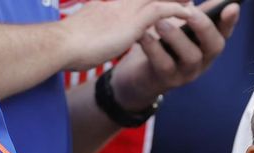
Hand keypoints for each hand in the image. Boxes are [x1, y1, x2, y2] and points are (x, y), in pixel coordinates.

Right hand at [57, 0, 192, 71]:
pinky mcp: (132, 23)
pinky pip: (160, 11)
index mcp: (110, 6)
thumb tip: (95, 31)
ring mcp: (126, 11)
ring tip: (192, 2)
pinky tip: (188, 13)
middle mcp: (120, 4)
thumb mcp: (87, 31)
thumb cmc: (69, 44)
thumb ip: (98, 27)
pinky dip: (176, 10)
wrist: (61, 46)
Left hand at [110, 0, 236, 108]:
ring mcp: (187, 72)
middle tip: (189, 11)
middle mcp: (203, 59)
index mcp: (207, 43)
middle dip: (204, 27)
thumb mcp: (177, 23)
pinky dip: (154, 49)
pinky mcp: (168, 80)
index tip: (232, 6)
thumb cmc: (162, 42)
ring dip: (177, 37)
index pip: (225, 31)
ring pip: (191, 57)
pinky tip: (144, 35)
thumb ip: (189, 9)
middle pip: (215, 45)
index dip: (230, 20)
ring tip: (160, 23)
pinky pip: (165, 65)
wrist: (139, 72)